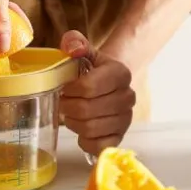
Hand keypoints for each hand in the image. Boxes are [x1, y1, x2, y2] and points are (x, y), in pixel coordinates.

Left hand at [59, 31, 135, 156]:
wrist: (109, 85)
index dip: (69, 90)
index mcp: (120, 73)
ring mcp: (126, 119)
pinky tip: (81, 130)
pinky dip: (84, 141)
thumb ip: (76, 43)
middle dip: (67, 107)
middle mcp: (128, 97)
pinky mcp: (120, 137)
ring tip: (70, 115)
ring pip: (90, 128)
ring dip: (73, 123)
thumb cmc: (92, 70)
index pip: (88, 87)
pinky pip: (98, 146)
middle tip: (62, 103)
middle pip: (87, 110)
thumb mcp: (85, 53)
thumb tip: (71, 47)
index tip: (63, 88)